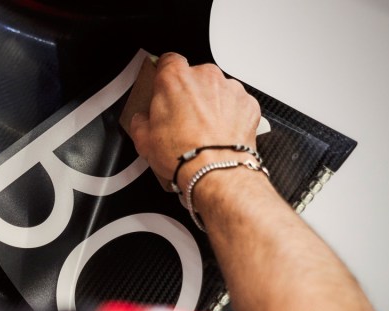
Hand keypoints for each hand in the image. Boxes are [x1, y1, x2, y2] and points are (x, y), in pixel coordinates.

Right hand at [129, 53, 261, 193]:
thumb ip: (140, 122)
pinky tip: (221, 134)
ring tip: (204, 131)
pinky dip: (231, 115)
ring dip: (211, 104)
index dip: (164, 75)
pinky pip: (236, 104)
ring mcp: (229, 88)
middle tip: (183, 120)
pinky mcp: (248, 103)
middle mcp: (205, 76)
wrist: (217, 172)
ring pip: (217, 90)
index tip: (164, 88)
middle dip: (189, 94)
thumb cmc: (184, 155)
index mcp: (175, 78)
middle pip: (194, 77)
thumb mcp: (144, 141)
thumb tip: (141, 121)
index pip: (168, 60)